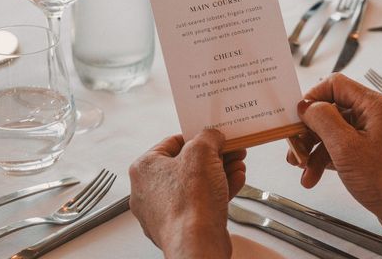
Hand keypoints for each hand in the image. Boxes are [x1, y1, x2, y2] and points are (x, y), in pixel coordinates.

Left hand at [129, 130, 245, 258]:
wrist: (197, 244)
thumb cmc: (191, 203)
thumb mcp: (202, 151)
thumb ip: (208, 136)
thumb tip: (212, 136)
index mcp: (144, 168)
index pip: (172, 142)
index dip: (197, 137)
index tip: (212, 137)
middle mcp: (148, 190)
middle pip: (186, 164)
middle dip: (213, 156)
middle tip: (229, 151)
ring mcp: (163, 211)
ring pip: (194, 184)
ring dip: (219, 173)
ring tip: (237, 165)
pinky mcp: (180, 226)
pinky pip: (199, 202)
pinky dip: (217, 191)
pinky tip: (235, 182)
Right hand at [287, 73, 381, 231]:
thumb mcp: (345, 147)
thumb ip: (323, 119)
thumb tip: (307, 106)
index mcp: (373, 105)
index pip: (335, 84)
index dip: (313, 97)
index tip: (298, 116)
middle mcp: (374, 115)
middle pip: (331, 110)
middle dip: (310, 131)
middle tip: (296, 147)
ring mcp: (373, 133)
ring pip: (334, 131)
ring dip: (315, 150)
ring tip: (302, 169)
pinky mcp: (371, 152)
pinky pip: (342, 147)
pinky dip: (326, 159)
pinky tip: (313, 175)